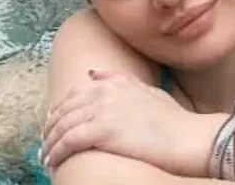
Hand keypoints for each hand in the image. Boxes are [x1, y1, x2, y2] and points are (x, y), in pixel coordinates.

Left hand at [40, 70, 211, 174]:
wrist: (188, 136)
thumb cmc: (174, 120)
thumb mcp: (148, 91)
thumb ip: (120, 81)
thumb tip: (92, 74)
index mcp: (116, 82)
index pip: (77, 92)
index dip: (62, 108)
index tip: (55, 122)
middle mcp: (106, 91)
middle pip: (65, 108)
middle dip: (51, 127)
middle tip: (45, 143)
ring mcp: (103, 109)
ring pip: (63, 125)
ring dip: (50, 143)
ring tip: (46, 156)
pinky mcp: (102, 130)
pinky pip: (68, 141)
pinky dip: (57, 152)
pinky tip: (53, 161)